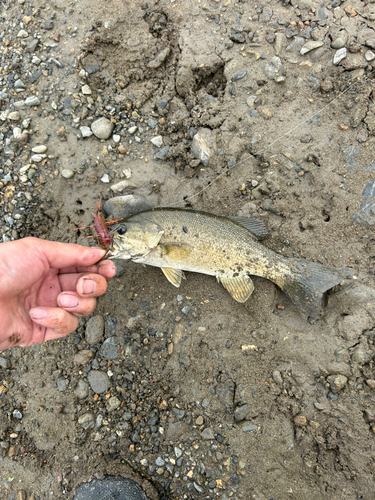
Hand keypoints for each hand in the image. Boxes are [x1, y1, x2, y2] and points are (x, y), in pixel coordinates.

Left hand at [0, 237, 115, 349]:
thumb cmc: (1, 269)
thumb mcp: (37, 250)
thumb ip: (71, 252)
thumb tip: (97, 253)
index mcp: (51, 265)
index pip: (85, 267)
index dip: (100, 268)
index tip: (108, 268)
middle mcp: (53, 286)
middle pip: (91, 288)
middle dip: (93, 285)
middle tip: (84, 284)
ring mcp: (50, 308)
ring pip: (84, 308)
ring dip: (76, 303)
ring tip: (60, 298)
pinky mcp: (44, 330)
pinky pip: (66, 327)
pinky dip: (57, 319)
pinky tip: (39, 313)